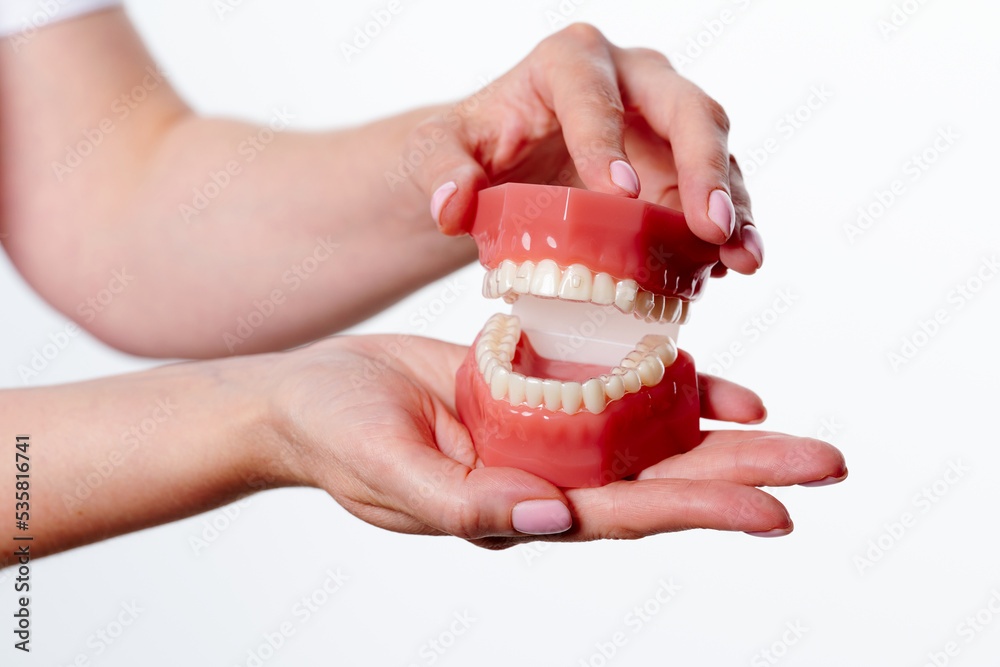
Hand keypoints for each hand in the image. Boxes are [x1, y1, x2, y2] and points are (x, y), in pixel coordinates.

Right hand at [266, 335, 845, 548]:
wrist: (305, 395)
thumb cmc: (335, 439)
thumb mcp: (391, 475)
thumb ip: (468, 506)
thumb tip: (552, 522)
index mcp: (517, 509)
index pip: (625, 515)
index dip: (703, 513)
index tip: (779, 512)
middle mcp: (542, 477)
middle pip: (659, 480)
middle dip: (743, 473)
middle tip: (828, 462)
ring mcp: (540, 432)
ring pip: (644, 436)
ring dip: (718, 435)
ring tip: (789, 430)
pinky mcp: (528, 386)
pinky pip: (608, 388)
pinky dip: (659, 386)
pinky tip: (710, 382)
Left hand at [406, 23, 762, 274]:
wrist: (503, 164)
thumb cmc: (473, 147)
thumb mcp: (435, 151)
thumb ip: (438, 168)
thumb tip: (454, 206)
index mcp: (568, 62)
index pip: (593, 94)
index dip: (607, 141)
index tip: (619, 196)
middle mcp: (630, 79)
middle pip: (684, 108)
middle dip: (703, 167)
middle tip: (710, 225)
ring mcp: (662, 120)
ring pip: (715, 150)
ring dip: (732, 205)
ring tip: (740, 257)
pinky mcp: (678, 164)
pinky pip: (715, 190)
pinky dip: (727, 228)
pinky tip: (730, 266)